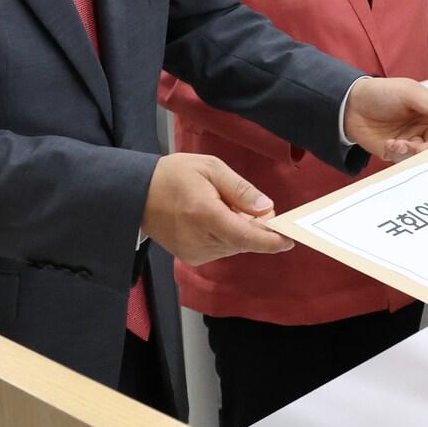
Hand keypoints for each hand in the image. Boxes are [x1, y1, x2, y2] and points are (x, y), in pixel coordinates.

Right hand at [140, 153, 292, 265]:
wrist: (137, 194)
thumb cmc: (174, 175)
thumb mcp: (211, 168)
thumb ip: (240, 189)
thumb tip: (267, 208)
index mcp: (204, 214)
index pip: (245, 236)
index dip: (270, 240)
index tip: (290, 239)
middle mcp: (199, 239)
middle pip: (243, 240)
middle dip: (255, 225)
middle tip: (250, 203)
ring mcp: (194, 252)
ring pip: (234, 245)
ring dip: (240, 229)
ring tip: (223, 206)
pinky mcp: (191, 258)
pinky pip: (222, 248)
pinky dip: (227, 235)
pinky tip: (215, 218)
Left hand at [344, 77, 427, 161]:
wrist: (349, 105)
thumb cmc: (381, 93)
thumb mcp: (409, 92)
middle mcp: (423, 127)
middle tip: (420, 147)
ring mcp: (410, 141)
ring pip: (424, 155)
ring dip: (414, 152)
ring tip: (399, 144)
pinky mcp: (396, 152)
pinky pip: (406, 160)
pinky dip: (400, 154)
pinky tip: (390, 144)